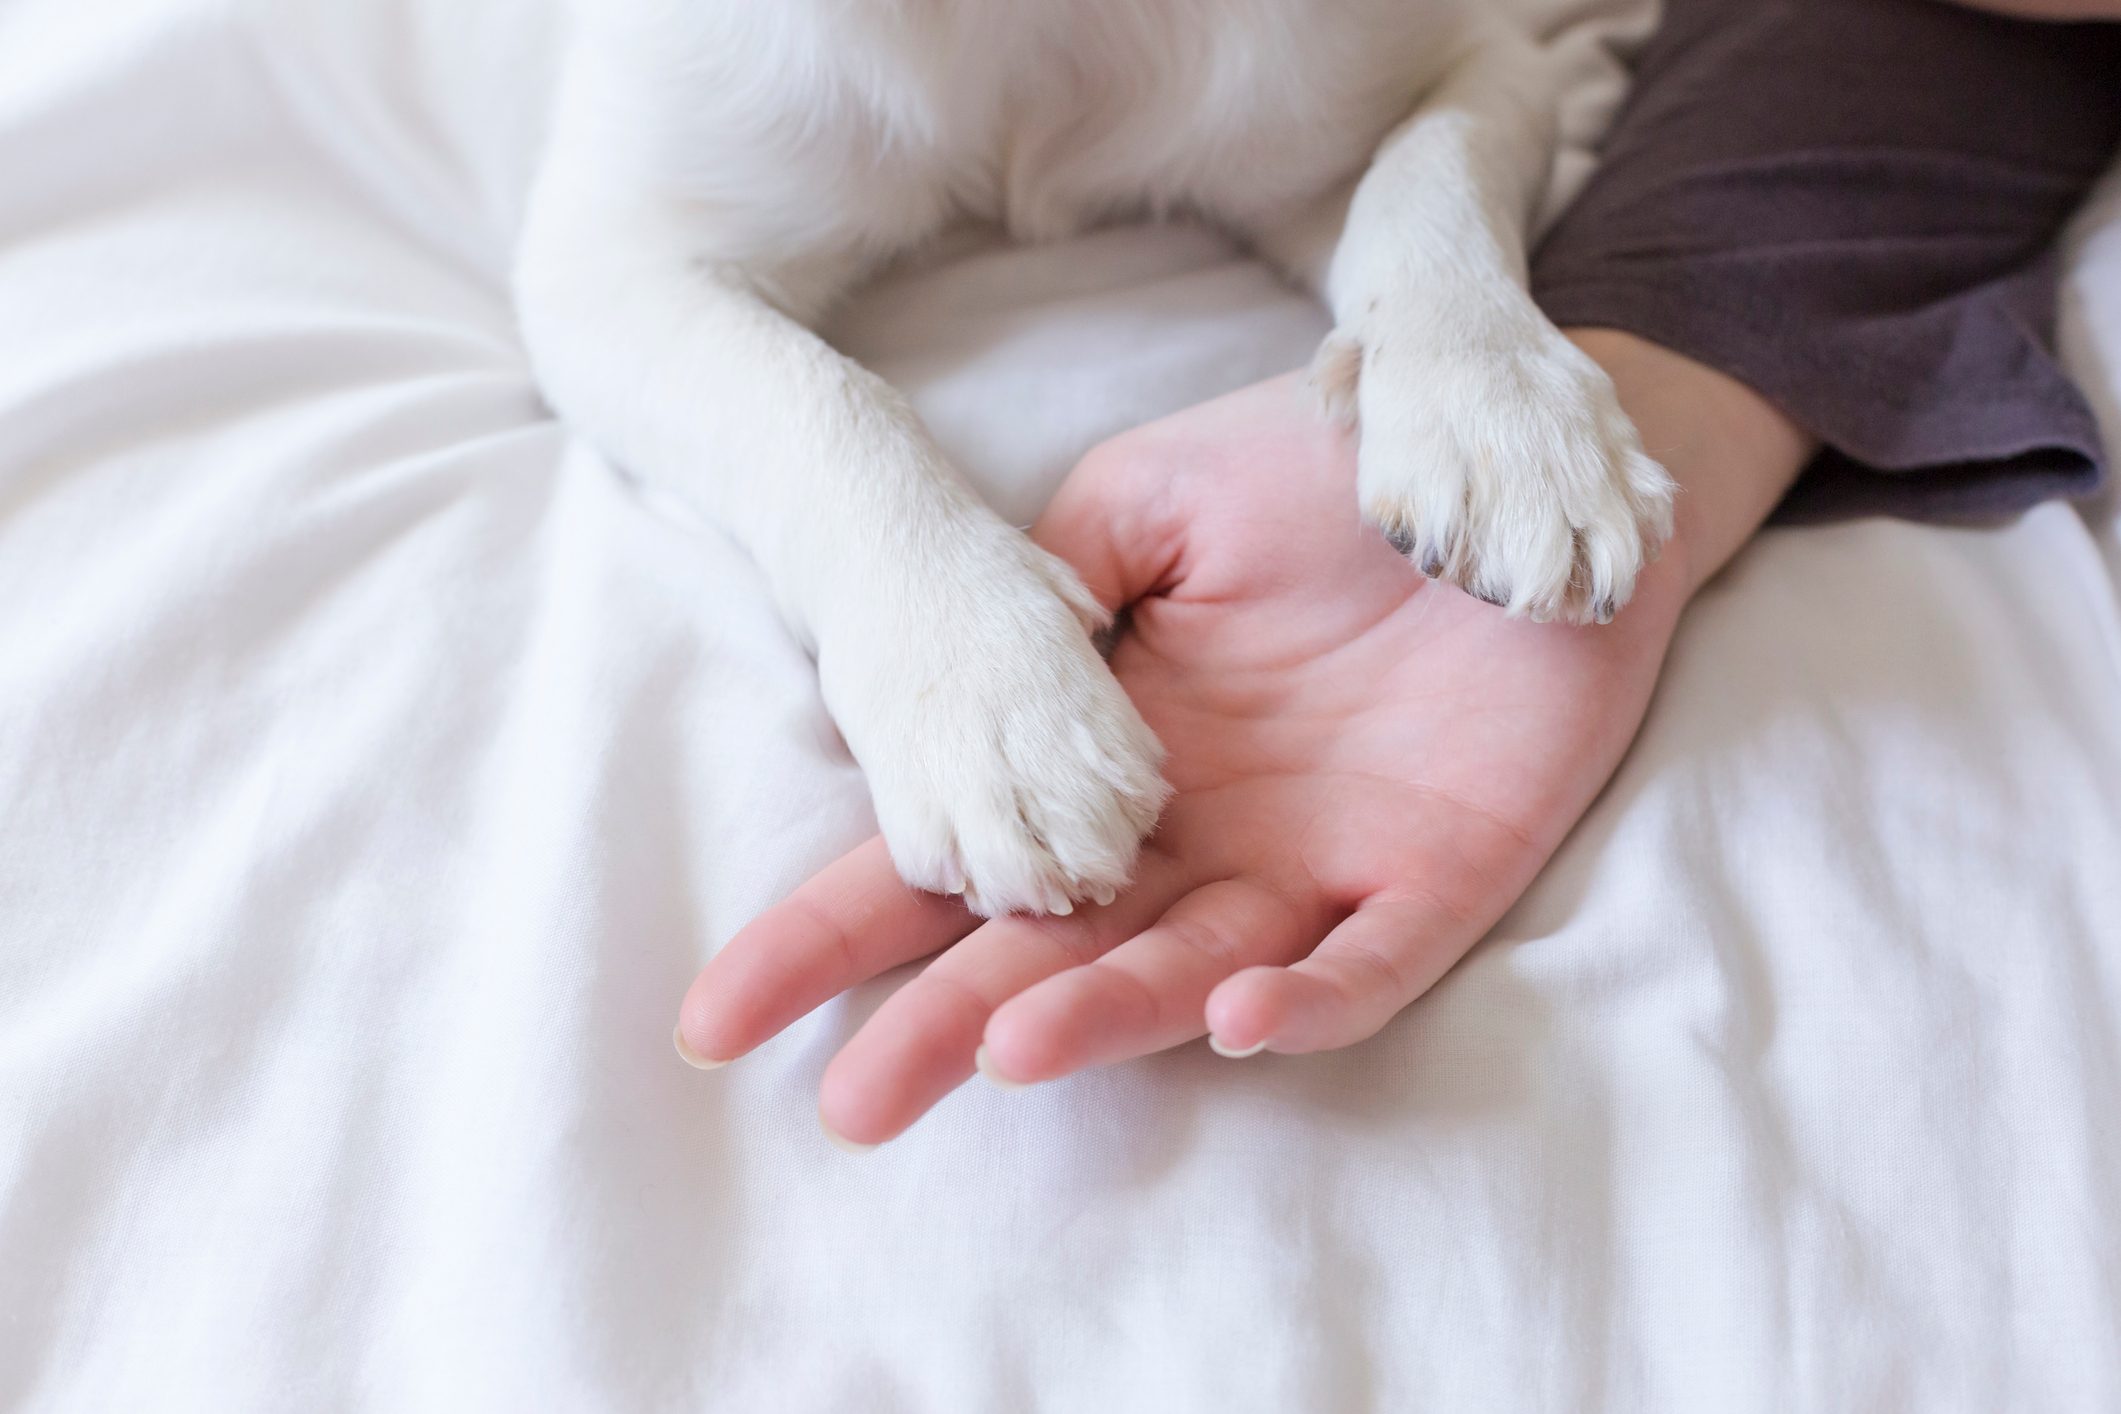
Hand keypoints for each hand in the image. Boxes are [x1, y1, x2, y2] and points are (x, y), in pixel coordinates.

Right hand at [678, 340, 1806, 1148]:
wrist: (1499, 451)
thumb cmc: (1317, 470)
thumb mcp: (1149, 499)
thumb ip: (1046, 583)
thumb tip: (933, 680)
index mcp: (1106, 753)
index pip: (951, 857)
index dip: (838, 929)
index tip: (723, 1009)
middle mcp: (1190, 834)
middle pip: (1049, 952)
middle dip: (944, 1027)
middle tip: (853, 1101)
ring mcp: (1310, 864)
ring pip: (1189, 973)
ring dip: (1104, 1018)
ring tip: (1007, 1047)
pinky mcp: (1436, 876)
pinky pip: (1367, 964)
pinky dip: (1306, 997)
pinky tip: (1235, 1011)